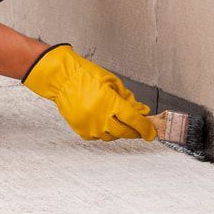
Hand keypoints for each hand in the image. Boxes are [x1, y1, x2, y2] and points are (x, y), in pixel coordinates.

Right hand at [22, 44, 156, 140]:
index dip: (146, 128)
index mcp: (110, 102)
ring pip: (112, 136)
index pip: (134, 120)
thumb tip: (142, 112)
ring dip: (119, 130)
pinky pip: (99, 136)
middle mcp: (100, 117)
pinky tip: (103, 120)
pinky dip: (104, 131)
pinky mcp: (82, 131)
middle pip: (125, 132)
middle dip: (135, 131)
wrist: (62, 79)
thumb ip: (128, 99)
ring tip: (117, 119)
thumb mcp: (112, 82)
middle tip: (139, 127)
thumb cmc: (86, 76)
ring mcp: (90, 126)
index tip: (151, 132)